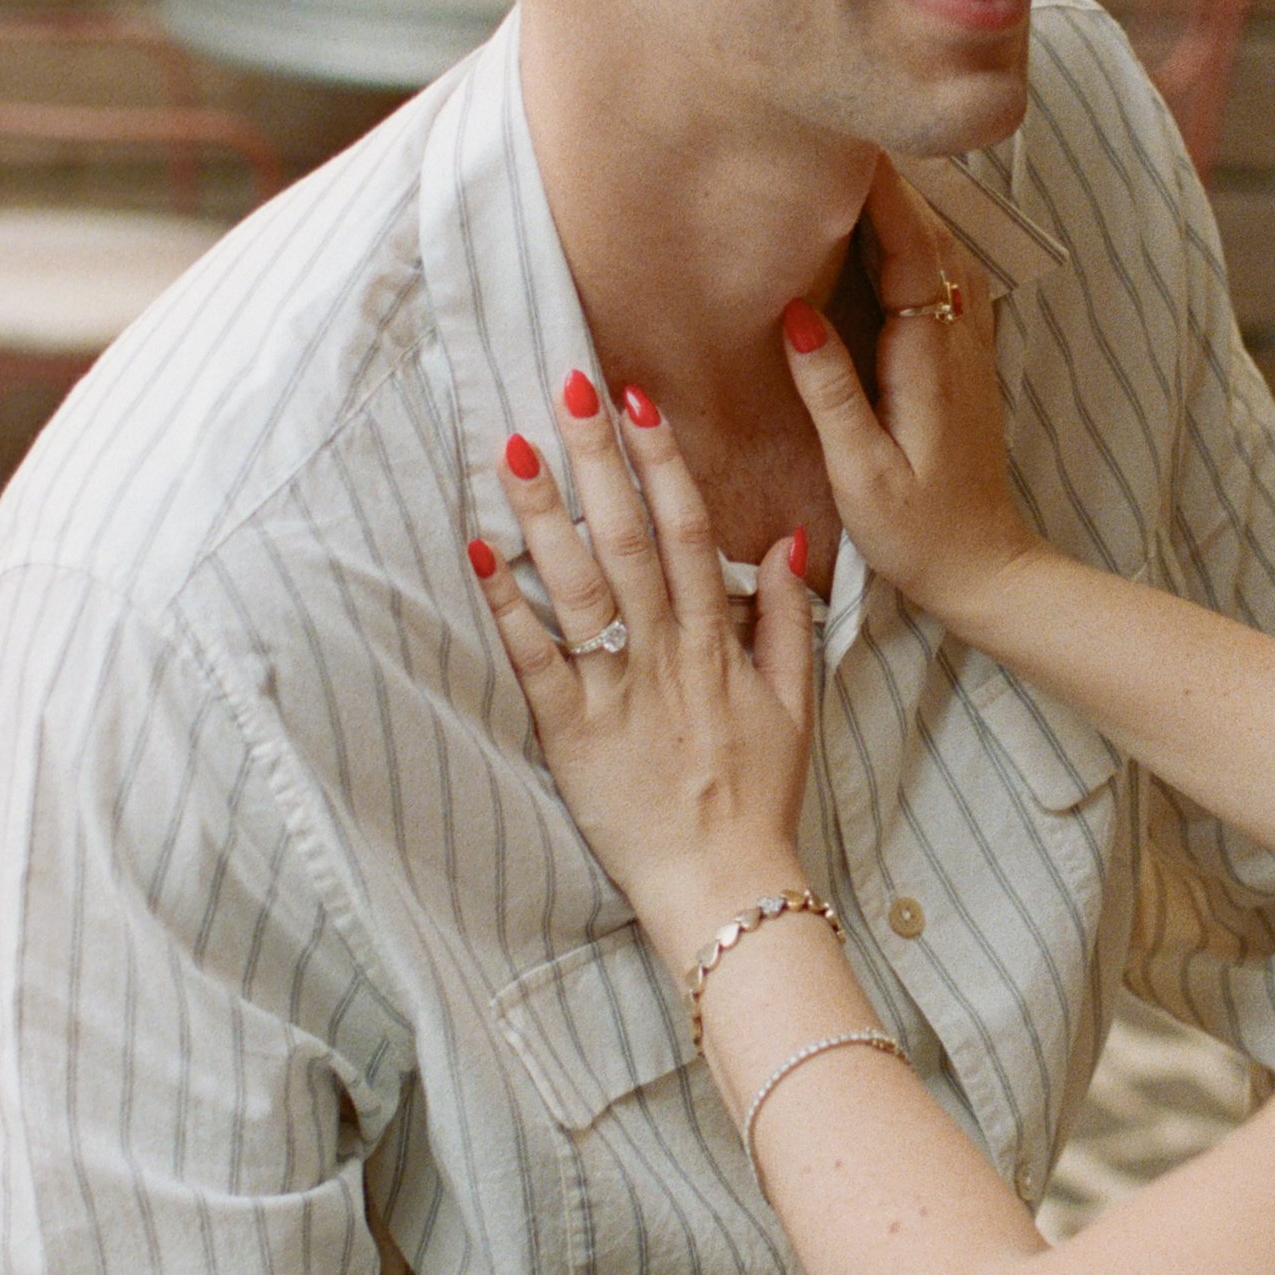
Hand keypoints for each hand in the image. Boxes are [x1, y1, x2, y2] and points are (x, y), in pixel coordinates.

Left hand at [470, 378, 815, 962]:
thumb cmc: (759, 797)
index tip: (638, 403)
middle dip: (597, 460)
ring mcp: (616, 692)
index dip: (662, 464)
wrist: (726, 886)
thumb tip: (788, 542)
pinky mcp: (571, 734)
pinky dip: (507, 606)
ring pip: (577, 587)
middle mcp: (665, 655)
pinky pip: (535, 661)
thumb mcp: (797, 704)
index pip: (688, 532)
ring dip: (542, 514)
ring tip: (512, 449)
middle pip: (627, 539)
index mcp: (718, 642)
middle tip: (566, 387)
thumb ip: (791, 620)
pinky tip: (478, 553)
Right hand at [781, 159, 1043, 638]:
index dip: (881, 192)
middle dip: (891, 180)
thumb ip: (831, 392)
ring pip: (944, 251)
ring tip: (861, 160)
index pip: (911, 250)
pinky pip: (945, 277)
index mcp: (931, 358)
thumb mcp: (863, 473)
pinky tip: (894, 228)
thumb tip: (798, 313)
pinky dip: (919, 239)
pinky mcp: (964, 361)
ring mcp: (969, 347)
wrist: (987, 569)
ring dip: (906, 204)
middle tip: (843, 125)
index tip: (847, 138)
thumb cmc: (919, 533)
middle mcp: (959, 339)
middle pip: (931, 234)